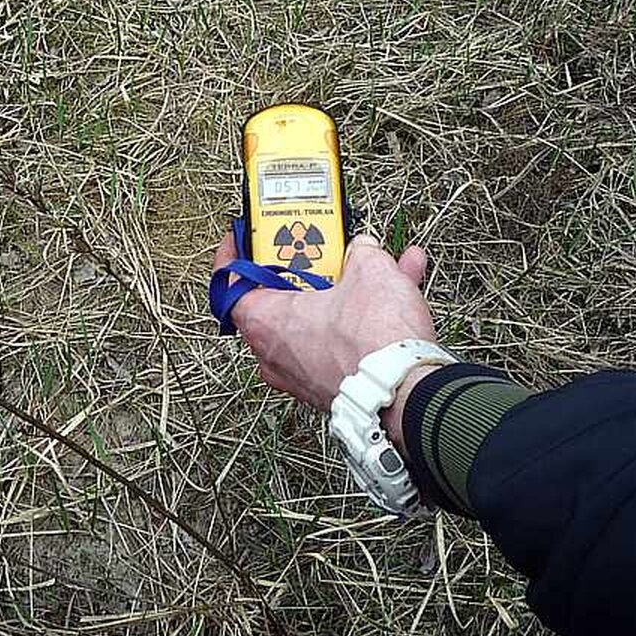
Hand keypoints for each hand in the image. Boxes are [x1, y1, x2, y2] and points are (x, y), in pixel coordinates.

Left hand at [213, 233, 437, 454]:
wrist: (407, 393)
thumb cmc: (373, 341)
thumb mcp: (369, 270)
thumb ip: (360, 252)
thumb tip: (364, 250)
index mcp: (265, 322)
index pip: (229, 286)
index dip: (235, 257)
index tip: (242, 242)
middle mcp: (275, 354)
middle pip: (280, 300)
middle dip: (307, 271)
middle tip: (319, 252)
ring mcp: (302, 375)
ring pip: (319, 321)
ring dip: (348, 292)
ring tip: (377, 267)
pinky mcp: (331, 387)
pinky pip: (340, 343)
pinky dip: (362, 320)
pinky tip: (397, 295)